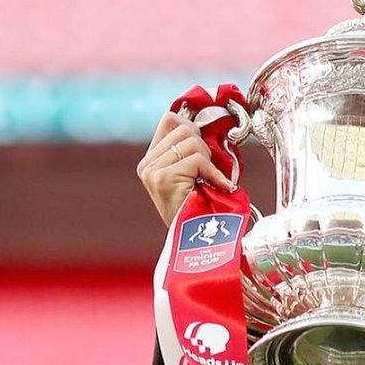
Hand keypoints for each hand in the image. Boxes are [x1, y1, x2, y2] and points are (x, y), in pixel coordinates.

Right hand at [137, 112, 235, 227]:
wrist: (197, 244)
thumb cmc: (200, 212)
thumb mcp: (192, 176)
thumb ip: (191, 151)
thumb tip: (204, 125)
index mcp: (150, 162)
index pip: (170, 119)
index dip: (192, 128)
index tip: (204, 151)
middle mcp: (146, 165)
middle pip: (183, 127)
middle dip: (203, 146)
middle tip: (208, 172)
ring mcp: (152, 171)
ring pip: (191, 141)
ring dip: (208, 160)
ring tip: (208, 182)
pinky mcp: (163, 178)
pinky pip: (197, 159)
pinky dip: (213, 173)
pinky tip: (218, 187)